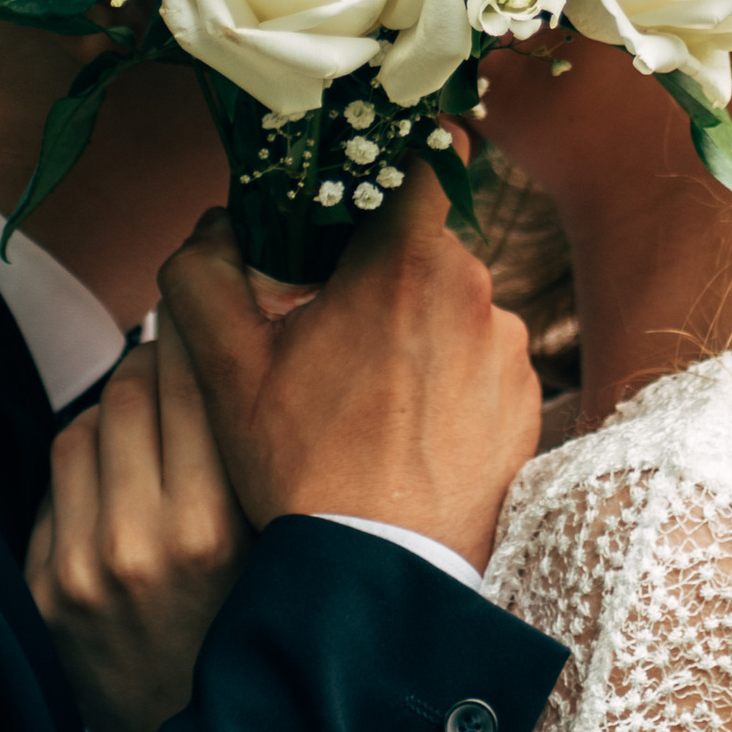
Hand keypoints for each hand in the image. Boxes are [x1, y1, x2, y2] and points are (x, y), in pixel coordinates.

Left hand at [23, 316, 248, 731]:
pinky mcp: (39, 586)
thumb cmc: (253, 638)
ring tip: (155, 417)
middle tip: (185, 355)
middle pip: (134, 388)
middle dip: (159, 358)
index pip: (193, 384)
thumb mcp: (279, 554)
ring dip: (121, 404)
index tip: (216, 318)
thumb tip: (238, 351)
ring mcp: (77, 567)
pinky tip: (124, 473)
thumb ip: (258, 462)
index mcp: (213, 533)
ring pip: (88, 421)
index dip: (203, 336)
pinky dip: (91, 457)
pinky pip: (58, 476)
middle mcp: (137, 545)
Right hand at [159, 164, 540, 572]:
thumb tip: (212, 227)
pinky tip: (409, 428)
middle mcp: (475, 292)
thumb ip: (202, 276)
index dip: (396, 157)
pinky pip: (484, 361)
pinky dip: (450, 379)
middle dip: (384, 268)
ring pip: (455, 305)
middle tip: (334, 325)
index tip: (364, 189)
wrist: (378, 576)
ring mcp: (509, 351)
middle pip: (428, 242)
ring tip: (371, 394)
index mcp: (406, 261)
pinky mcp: (530, 402)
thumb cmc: (300, 466)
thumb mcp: (226, 370)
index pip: (429, 155)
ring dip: (418, 328)